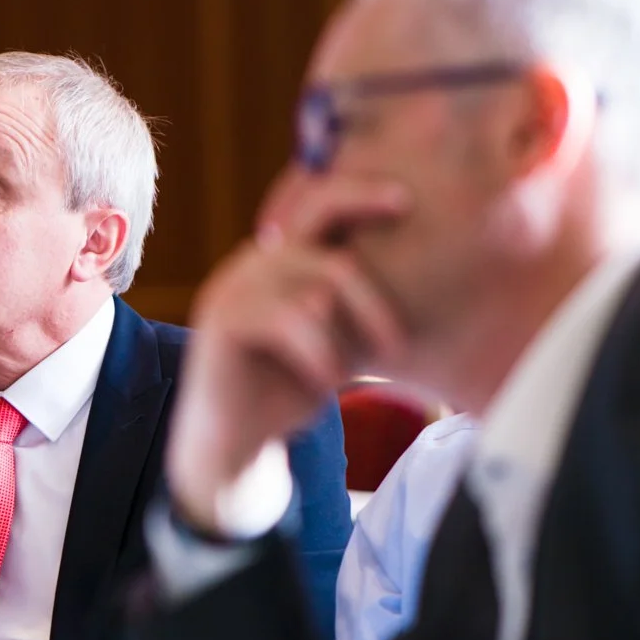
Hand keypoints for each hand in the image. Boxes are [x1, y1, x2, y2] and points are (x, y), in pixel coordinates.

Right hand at [167, 168, 409, 531]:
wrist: (232, 445)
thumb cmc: (285, 391)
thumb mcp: (333, 339)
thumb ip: (352, 303)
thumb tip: (416, 270)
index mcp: (275, 260)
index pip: (316, 203)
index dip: (359, 194)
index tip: (406, 199)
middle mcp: (250, 263)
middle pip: (320, 230)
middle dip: (370, 276)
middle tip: (397, 329)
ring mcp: (233, 287)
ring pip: (318, 285)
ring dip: (348, 335)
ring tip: (351, 373)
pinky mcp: (223, 320)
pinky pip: (292, 320)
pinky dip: (319, 354)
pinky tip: (326, 382)